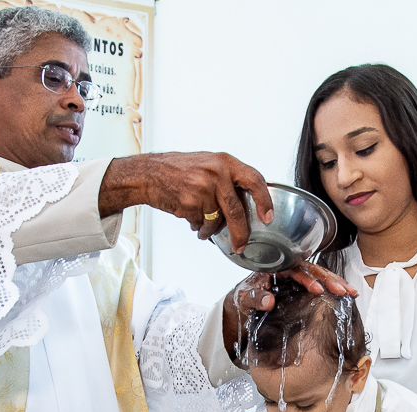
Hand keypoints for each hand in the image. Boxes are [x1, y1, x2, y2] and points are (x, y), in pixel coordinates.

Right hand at [98, 152, 272, 249]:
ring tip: (201, 223)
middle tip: (241, 244)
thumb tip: (247, 203)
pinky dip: (197, 225)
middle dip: (240, 232)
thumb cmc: (178, 168)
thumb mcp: (209, 164)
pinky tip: (190, 216)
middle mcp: (216, 173)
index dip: (264, 200)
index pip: (254, 180)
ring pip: (216, 220)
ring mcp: (202, 189)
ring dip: (210, 228)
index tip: (268, 216)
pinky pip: (201, 223)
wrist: (149, 173)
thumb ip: (228, 179)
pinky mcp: (189, 203)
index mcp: (225, 162)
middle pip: (236, 210)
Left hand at [222, 263, 355, 364]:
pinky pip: (320, 283)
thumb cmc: (243, 296)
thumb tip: (268, 301)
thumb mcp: (244, 298)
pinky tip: (345, 294)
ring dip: (337, 283)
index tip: (318, 290)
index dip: (308, 279)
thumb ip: (254, 298)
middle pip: (314, 270)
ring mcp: (298, 276)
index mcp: (277, 267)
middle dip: (330, 280)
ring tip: (352, 292)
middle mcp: (290, 268)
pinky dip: (333, 288)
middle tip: (343, 290)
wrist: (242, 301)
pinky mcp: (302, 285)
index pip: (296, 270)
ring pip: (320, 275)